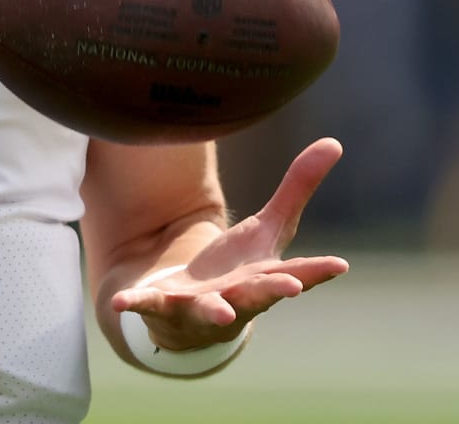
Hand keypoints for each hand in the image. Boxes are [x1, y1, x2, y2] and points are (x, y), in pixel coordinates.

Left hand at [110, 137, 347, 351]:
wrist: (195, 316)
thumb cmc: (241, 271)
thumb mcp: (268, 229)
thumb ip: (297, 189)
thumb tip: (334, 142)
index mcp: (265, 277)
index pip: (297, 273)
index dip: (318, 271)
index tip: (339, 266)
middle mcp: (239, 297)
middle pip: (259, 295)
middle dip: (272, 291)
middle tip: (292, 287)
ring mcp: (203, 306)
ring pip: (211, 310)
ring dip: (215, 310)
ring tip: (220, 311)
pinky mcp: (166, 306)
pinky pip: (149, 307)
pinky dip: (137, 305)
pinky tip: (120, 302)